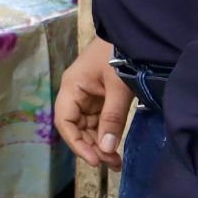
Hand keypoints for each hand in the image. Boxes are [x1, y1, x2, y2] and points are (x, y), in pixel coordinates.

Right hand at [55, 35, 132, 168]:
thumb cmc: (121, 55)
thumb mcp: (118, 89)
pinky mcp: (99, 95)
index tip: (94, 160)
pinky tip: (115, 147)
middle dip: (91, 147)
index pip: (65, 122)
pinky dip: (105, 133)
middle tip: (112, 164)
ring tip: (116, 161)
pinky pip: (98, 120)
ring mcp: (87, 94)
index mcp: (72, 87)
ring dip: (99, 143)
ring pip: (87, 126)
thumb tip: (105, 150)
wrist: (133, 34)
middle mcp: (75, 92)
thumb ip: (112, 119)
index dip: (76, 143)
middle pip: (75, 127)